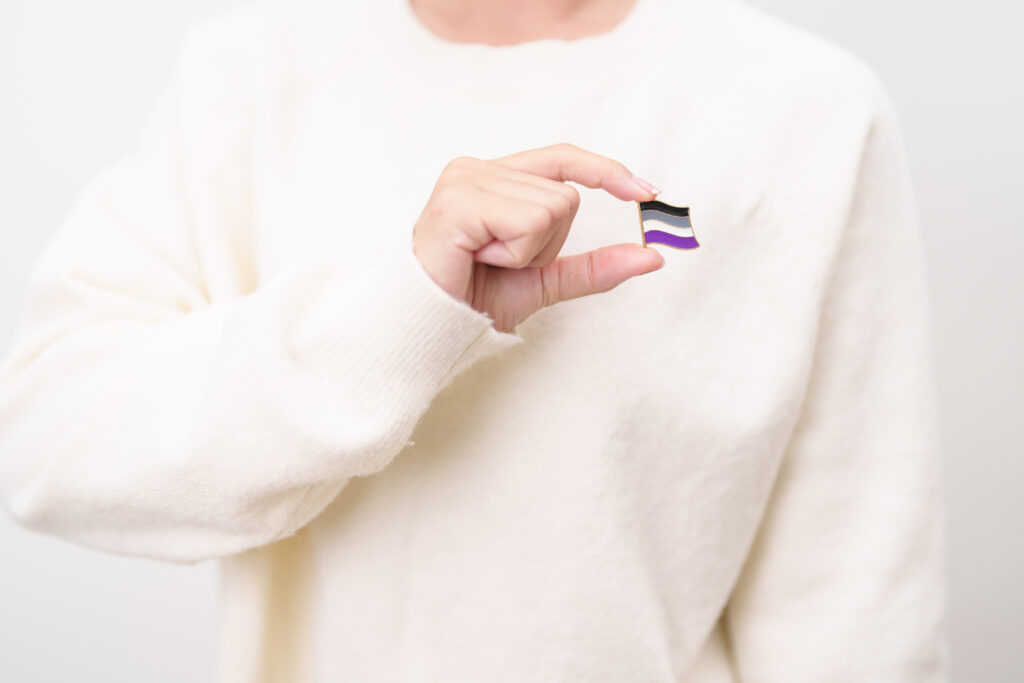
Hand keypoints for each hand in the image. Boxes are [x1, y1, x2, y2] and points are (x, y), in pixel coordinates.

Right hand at [411, 142, 664, 332]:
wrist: (429, 328)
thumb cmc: (472, 299)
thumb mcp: (544, 280)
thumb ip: (593, 266)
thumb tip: (653, 257)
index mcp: (492, 177)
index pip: (561, 158)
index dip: (605, 170)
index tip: (647, 191)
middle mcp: (476, 168)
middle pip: (565, 195)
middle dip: (546, 243)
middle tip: (500, 262)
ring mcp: (464, 180)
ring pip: (552, 208)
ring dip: (528, 251)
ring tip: (486, 262)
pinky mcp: (458, 202)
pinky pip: (528, 222)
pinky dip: (514, 253)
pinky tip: (477, 259)